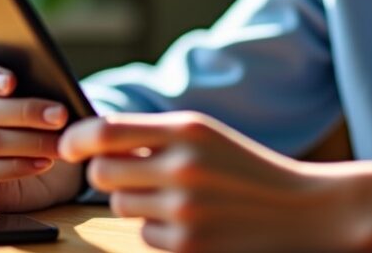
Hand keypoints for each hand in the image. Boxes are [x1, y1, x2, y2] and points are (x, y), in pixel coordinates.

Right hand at [0, 59, 83, 211]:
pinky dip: (18, 167)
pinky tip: (43, 163)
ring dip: (29, 142)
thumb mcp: (45, 107)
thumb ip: (42, 91)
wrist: (48, 173)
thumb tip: (56, 88)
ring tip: (59, 144)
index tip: (13, 82)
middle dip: (26, 112)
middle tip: (60, 115)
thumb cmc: (44, 128)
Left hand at [58, 111, 357, 252]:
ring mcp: (184, 209)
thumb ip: (155, 135)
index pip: (105, 130)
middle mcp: (182, 166)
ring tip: (176, 197)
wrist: (303, 210)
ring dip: (137, 202)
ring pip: (120, 204)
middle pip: (101, 172)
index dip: (75, 139)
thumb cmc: (246, 169)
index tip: (68, 146)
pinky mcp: (187, 245)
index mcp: (187, 130)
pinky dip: (160, 230)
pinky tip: (192, 222)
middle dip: (108, 174)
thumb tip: (91, 139)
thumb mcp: (207, 136)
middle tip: (132, 174)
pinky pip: (144, 235)